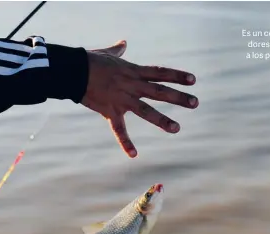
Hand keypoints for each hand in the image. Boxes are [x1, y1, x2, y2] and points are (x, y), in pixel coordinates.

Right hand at [81, 40, 198, 157]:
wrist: (74, 70)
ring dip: (162, 120)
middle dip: (179, 97)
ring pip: (146, 110)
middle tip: (195, 103)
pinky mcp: (110, 111)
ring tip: (177, 128)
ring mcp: (122, 99)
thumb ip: (118, 50)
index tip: (193, 80)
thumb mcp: (107, 54)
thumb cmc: (89, 60)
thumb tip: (123, 43)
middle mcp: (132, 85)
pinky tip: (134, 155)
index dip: (178, 76)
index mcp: (133, 71)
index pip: (160, 73)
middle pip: (160, 91)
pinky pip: (119, 129)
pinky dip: (126, 143)